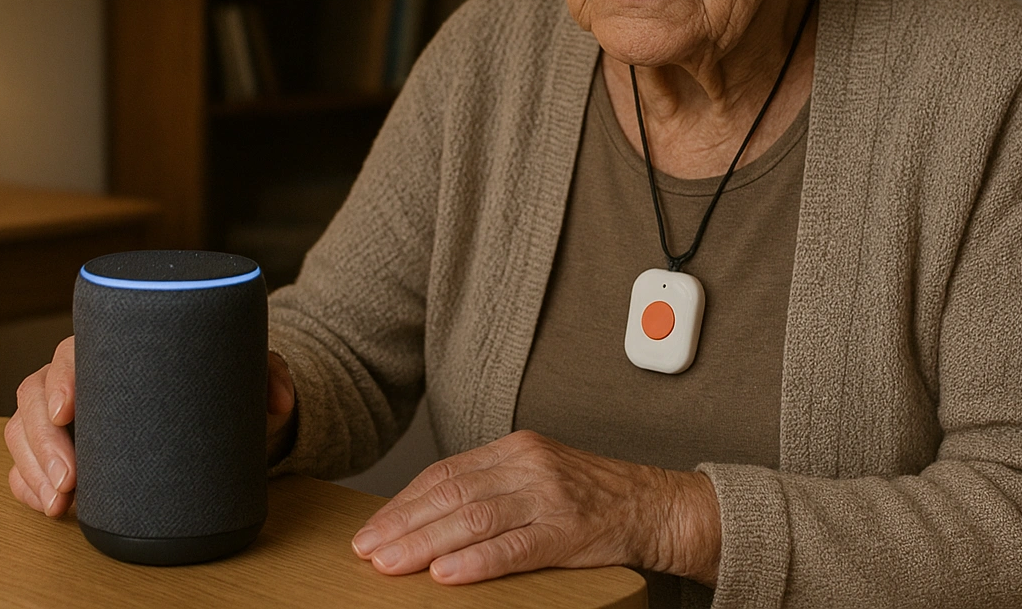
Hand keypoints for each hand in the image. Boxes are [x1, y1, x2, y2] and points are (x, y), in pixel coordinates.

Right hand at [4, 338, 297, 516]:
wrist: (220, 412)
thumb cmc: (220, 381)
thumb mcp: (244, 370)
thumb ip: (266, 372)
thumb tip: (278, 398)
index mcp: (114, 346)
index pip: (71, 353)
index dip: (59, 381)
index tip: (67, 410)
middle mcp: (83, 377)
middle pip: (34, 395)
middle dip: (42, 440)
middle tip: (70, 478)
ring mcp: (66, 415)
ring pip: (23, 430)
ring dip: (32, 468)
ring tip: (60, 502)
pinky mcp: (63, 450)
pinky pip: (27, 465)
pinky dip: (28, 486)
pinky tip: (49, 506)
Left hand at [350, 430, 720, 585]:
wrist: (654, 505)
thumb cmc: (592, 496)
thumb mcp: (537, 475)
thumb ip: (490, 488)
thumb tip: (427, 518)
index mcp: (515, 448)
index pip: (445, 474)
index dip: (404, 502)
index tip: (372, 528)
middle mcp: (528, 465)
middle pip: (451, 495)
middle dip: (402, 524)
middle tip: (367, 549)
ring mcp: (548, 496)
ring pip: (473, 519)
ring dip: (425, 543)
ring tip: (392, 564)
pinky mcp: (567, 530)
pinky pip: (513, 547)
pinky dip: (476, 561)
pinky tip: (447, 573)